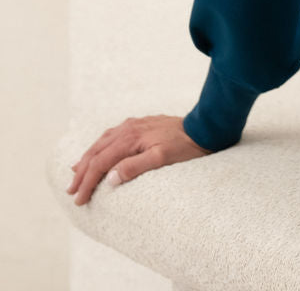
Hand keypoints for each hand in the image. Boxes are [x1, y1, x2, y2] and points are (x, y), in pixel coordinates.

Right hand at [66, 114, 209, 204]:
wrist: (202, 128)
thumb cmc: (184, 146)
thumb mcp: (162, 158)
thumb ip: (135, 166)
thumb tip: (109, 178)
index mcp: (130, 138)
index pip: (100, 163)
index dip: (87, 182)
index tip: (79, 199)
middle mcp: (128, 129)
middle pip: (96, 151)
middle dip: (81, 172)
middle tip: (71, 191)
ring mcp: (133, 125)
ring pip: (101, 142)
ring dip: (87, 158)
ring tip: (76, 173)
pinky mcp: (139, 124)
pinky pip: (112, 135)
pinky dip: (99, 147)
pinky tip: (98, 152)